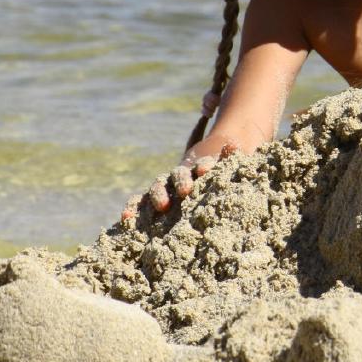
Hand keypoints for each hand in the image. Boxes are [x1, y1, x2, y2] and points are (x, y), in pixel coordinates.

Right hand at [120, 141, 235, 223]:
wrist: (200, 186)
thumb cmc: (216, 179)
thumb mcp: (226, 171)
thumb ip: (228, 158)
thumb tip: (234, 144)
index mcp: (200, 168)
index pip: (202, 165)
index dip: (204, 166)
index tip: (207, 171)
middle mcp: (180, 175)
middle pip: (178, 175)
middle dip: (181, 181)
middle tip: (186, 191)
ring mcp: (165, 187)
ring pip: (158, 187)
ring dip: (159, 195)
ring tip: (162, 206)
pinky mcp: (152, 202)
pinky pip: (140, 203)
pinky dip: (133, 207)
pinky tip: (127, 217)